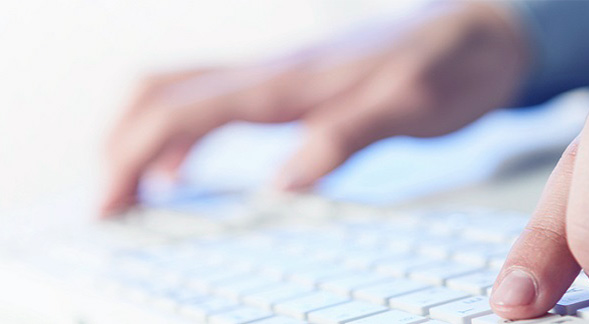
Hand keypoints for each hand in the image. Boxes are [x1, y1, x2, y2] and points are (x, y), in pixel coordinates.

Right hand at [101, 2, 527, 214]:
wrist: (482, 29)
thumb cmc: (451, 67)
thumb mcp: (408, 107)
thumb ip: (346, 137)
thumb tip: (282, 187)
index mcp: (290, 80)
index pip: (183, 111)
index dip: (132, 157)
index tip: (107, 208)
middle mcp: (274, 71)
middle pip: (163, 94)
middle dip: (119, 148)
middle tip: (106, 209)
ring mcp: (281, 74)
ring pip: (184, 94)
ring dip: (144, 141)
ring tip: (130, 196)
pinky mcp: (295, 84)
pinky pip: (216, 104)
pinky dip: (183, 140)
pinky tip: (187, 174)